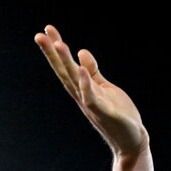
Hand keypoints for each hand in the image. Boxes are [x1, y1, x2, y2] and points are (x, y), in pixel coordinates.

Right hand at [35, 25, 147, 156]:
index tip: (47, 29)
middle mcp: (83, 96)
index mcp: (83, 89)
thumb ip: (93, 71)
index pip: (67, 66)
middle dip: (52, 54)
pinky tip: (80, 69)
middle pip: (65, 72)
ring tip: (58, 44)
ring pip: (75, 82)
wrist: (131, 141)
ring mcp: (92, 105)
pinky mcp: (104, 113)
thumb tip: (81, 51)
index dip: (56, 49)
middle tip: (40, 35)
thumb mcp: (104, 88)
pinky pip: (91, 97)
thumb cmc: (118, 115)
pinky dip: (85, 84)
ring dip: (66, 64)